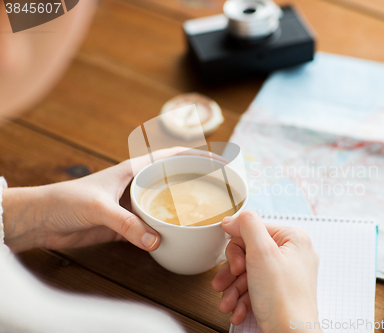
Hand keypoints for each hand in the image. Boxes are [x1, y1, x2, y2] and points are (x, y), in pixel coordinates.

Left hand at [2, 147, 218, 252]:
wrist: (41, 221)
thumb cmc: (66, 201)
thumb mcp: (98, 207)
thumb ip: (126, 223)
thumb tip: (155, 241)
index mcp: (133, 170)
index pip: (171, 156)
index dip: (196, 155)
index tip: (218, 161)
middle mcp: (137, 185)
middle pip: (174, 180)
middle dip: (196, 182)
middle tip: (219, 192)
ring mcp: (133, 206)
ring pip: (165, 205)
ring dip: (182, 210)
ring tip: (205, 216)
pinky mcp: (126, 225)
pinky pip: (152, 227)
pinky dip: (166, 231)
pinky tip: (179, 238)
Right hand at [212, 211, 320, 331]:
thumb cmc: (283, 300)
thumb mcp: (262, 253)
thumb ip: (247, 226)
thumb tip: (233, 218)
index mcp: (294, 239)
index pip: (254, 229)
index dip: (238, 248)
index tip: (235, 265)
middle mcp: (293, 254)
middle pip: (249, 252)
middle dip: (232, 273)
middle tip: (226, 284)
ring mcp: (287, 275)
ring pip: (249, 273)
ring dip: (233, 290)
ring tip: (228, 303)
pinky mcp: (281, 293)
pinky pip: (256, 289)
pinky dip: (243, 300)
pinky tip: (238, 311)